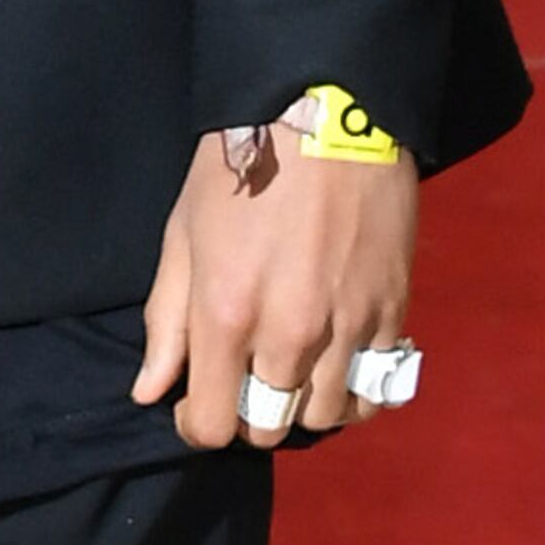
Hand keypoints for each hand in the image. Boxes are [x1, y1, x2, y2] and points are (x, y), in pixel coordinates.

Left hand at [135, 126, 418, 448]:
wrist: (326, 114)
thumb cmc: (240, 169)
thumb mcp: (183, 236)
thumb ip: (167, 321)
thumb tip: (151, 391)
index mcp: (227, 317)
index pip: (213, 426)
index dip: (198, 425)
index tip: (196, 402)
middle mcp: (290, 335)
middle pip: (271, 430)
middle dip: (249, 418)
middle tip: (243, 382)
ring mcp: (348, 328)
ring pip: (326, 417)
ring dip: (302, 406)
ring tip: (290, 374)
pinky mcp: (393, 313)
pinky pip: (377, 389)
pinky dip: (352, 390)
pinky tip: (334, 366)